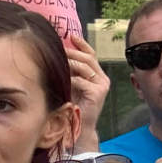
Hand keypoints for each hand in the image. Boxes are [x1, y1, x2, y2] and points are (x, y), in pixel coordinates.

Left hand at [66, 34, 108, 152]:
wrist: (80, 127)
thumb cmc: (74, 107)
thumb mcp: (73, 86)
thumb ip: (72, 72)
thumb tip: (60, 54)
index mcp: (98, 75)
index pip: (91, 55)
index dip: (82, 44)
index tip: (71, 35)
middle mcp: (103, 79)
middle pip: (88, 58)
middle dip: (73, 51)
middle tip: (59, 47)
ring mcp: (102, 86)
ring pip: (85, 67)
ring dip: (70, 62)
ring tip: (58, 59)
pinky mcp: (97, 93)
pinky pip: (81, 81)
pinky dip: (70, 78)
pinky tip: (61, 77)